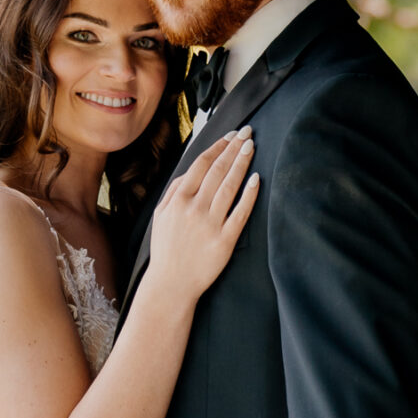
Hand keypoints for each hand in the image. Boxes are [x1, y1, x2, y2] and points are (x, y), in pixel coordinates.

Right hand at [145, 131, 258, 306]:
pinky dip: (249, 195)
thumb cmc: (166, 250)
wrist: (171, 284)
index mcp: (178, 200)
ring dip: (242, 163)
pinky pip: (240, 213)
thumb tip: (192, 169)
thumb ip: (175, 190)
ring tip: (252, 147)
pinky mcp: (225, 241)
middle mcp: (194, 209)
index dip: (219, 146)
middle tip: (248, 132)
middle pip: (219, 170)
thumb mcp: (161, 216)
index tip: (232, 135)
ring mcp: (211, 224)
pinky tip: (256, 179)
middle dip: (234, 148)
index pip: (202, 164)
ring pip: (230, 186)